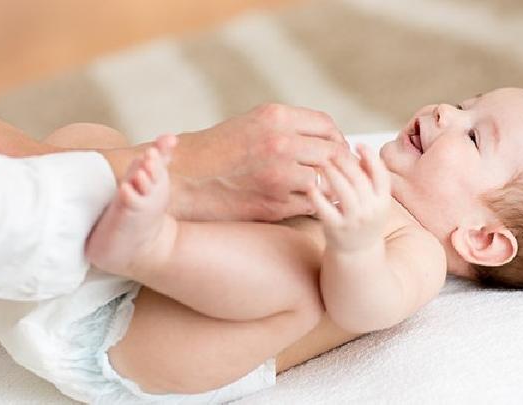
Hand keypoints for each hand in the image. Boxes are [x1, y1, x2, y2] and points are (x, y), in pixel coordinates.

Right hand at [169, 104, 348, 220]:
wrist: (183, 179)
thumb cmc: (217, 151)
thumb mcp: (251, 123)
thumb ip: (287, 127)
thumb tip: (324, 137)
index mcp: (275, 117)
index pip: (327, 126)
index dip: (336, 139)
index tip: (336, 149)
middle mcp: (280, 143)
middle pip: (333, 153)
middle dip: (339, 165)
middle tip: (336, 173)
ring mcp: (279, 175)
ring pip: (325, 181)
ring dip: (326, 187)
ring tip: (319, 189)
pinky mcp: (274, 204)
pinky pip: (310, 204)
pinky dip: (312, 204)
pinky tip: (303, 201)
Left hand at [308, 144, 391, 251]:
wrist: (357, 252)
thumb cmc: (363, 220)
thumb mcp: (375, 200)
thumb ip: (371, 178)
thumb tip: (363, 151)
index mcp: (383, 202)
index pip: (381, 175)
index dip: (371, 157)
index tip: (358, 145)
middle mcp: (370, 211)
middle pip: (359, 180)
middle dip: (345, 162)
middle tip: (332, 150)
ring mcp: (353, 220)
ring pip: (343, 191)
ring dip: (332, 173)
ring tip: (322, 162)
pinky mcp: (335, 228)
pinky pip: (325, 208)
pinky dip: (317, 195)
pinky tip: (311, 184)